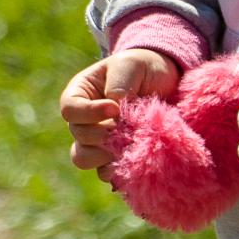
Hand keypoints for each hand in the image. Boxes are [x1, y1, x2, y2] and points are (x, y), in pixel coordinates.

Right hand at [59, 50, 178, 187]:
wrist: (167, 84)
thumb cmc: (143, 68)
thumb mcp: (130, 65)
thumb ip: (119, 84)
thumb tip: (115, 113)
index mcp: (80, 94)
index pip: (70, 109)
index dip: (90, 113)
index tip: (115, 108)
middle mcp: (83, 120)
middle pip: (79, 137)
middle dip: (104, 135)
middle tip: (127, 129)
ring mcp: (97, 142)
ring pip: (85, 159)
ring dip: (106, 156)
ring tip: (130, 146)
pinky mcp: (114, 158)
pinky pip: (105, 173)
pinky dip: (118, 171)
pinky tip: (135, 162)